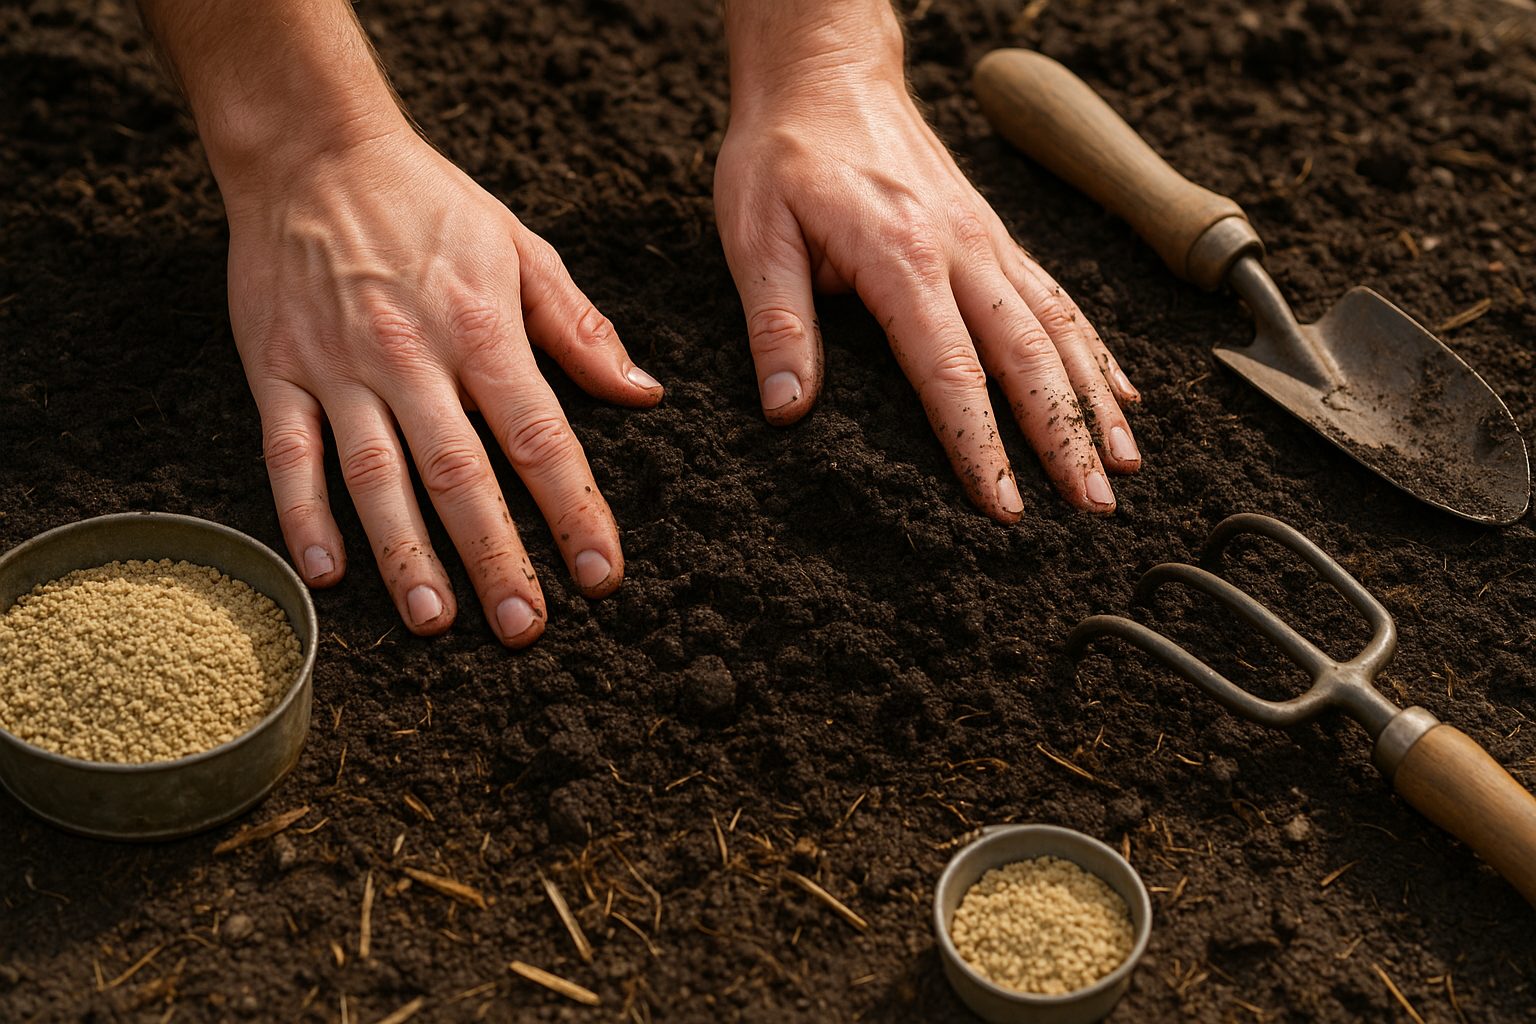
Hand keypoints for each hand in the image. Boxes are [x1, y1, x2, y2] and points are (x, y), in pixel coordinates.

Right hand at [224, 128, 661, 643]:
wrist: (313, 151)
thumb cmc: (430, 204)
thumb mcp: (522, 248)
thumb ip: (580, 329)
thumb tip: (641, 394)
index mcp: (483, 329)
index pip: (539, 436)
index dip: (573, 510)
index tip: (600, 574)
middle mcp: (412, 356)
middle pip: (461, 474)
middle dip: (497, 557)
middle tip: (525, 626)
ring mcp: (339, 367)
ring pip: (375, 477)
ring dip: (406, 555)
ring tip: (436, 622)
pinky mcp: (278, 371)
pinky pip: (289, 455)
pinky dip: (303, 517)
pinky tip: (327, 575)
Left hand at [716, 6, 1139, 518]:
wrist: (825, 70)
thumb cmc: (785, 152)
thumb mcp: (754, 232)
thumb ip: (777, 323)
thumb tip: (788, 409)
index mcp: (902, 257)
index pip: (950, 370)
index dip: (979, 445)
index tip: (1002, 505)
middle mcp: (962, 250)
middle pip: (1029, 357)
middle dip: (1066, 438)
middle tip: (1093, 508)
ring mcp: (987, 240)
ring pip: (1059, 329)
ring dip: (1095, 402)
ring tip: (1126, 466)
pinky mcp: (994, 235)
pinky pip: (1057, 298)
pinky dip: (1093, 349)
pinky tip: (1118, 392)